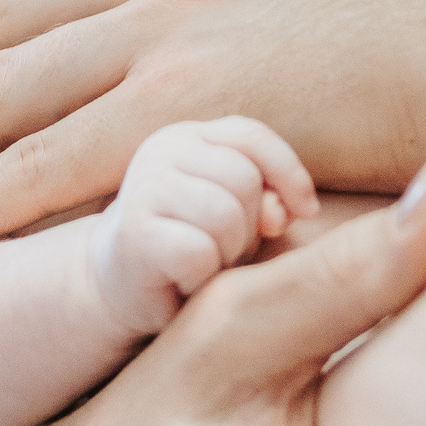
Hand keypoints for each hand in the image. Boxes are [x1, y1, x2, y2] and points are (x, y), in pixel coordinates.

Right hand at [89, 117, 319, 333]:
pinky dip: (202, 277)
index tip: (307, 212)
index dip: (288, 172)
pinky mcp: (133, 233)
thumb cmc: (189, 247)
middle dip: (249, 225)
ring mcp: (142, 188)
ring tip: (205, 264)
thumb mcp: (238, 217)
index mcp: (187, 137)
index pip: (250, 135)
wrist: (119, 290)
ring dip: (226, 252)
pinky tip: (183, 281)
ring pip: (224, 216)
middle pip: (244, 179)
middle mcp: (159, 151)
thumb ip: (268, 201)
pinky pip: (199, 252)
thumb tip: (281, 213)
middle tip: (224, 250)